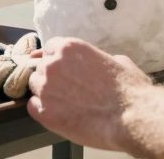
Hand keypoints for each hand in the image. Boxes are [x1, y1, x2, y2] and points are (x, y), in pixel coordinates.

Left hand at [26, 37, 152, 151]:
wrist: (131, 116)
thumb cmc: (128, 89)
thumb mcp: (116, 60)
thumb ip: (96, 58)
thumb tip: (96, 62)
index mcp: (69, 47)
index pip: (49, 48)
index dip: (55, 60)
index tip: (61, 69)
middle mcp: (53, 64)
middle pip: (40, 67)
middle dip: (51, 77)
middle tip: (67, 89)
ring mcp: (46, 88)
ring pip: (34, 86)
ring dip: (45, 92)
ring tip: (65, 103)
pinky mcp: (45, 112)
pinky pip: (32, 107)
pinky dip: (42, 110)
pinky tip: (58, 114)